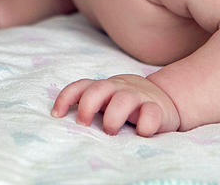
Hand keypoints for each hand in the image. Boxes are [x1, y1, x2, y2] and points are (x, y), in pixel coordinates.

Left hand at [51, 74, 180, 136]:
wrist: (162, 98)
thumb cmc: (125, 104)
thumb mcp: (106, 101)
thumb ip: (90, 107)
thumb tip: (63, 126)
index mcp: (103, 88)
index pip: (80, 86)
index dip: (66, 98)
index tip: (56, 115)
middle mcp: (118, 89)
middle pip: (99, 88)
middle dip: (87, 105)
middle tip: (83, 124)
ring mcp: (138, 97)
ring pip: (124, 99)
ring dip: (113, 116)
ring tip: (110, 131)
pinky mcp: (158, 108)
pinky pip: (151, 112)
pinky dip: (145, 124)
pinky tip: (141, 134)